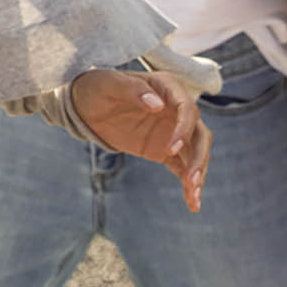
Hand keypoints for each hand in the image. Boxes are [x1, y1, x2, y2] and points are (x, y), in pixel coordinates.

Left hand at [71, 68, 208, 210]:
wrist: (87, 106)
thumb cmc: (98, 87)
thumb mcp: (108, 83)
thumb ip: (132, 90)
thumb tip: (157, 105)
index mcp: (168, 88)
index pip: (186, 108)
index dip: (183, 129)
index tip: (170, 149)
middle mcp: (176, 110)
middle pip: (199, 134)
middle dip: (198, 157)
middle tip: (191, 180)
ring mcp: (173, 132)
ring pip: (195, 153)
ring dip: (198, 174)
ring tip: (194, 197)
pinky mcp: (166, 151)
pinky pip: (183, 168)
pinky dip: (189, 184)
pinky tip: (192, 203)